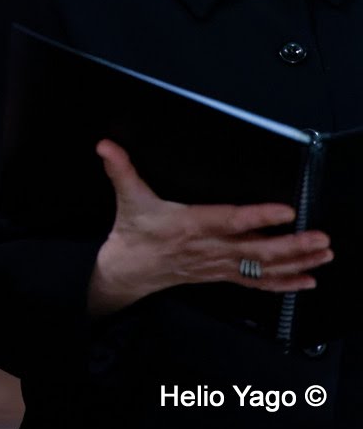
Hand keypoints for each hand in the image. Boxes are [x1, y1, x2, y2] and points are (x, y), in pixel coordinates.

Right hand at [88, 139, 332, 315]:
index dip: (258, 217)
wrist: (127, 271)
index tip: (285, 211)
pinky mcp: (222, 274)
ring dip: (296, 262)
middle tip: (320, 237)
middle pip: (256, 250)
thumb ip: (120, 169)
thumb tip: (106, 145)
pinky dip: (284, 283)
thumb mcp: (127, 198)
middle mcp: (208, 248)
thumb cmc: (132, 233)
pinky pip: (256, 282)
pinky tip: (307, 281)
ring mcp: (218, 265)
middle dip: (292, 245)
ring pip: (262, 267)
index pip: (229, 221)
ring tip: (323, 254)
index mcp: (189, 225)